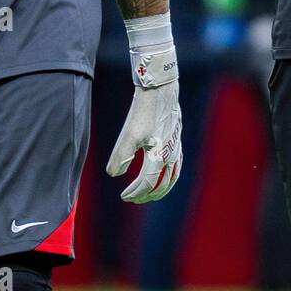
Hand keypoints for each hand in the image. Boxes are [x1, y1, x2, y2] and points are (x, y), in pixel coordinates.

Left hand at [106, 80, 181, 202]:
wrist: (159, 91)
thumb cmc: (143, 113)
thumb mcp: (128, 135)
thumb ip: (120, 157)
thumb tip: (113, 175)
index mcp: (159, 157)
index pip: (147, 184)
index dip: (135, 193)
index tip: (123, 196)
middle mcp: (171, 156)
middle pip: (162, 184)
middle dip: (147, 194)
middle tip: (133, 199)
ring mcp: (176, 148)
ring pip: (172, 177)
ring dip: (161, 188)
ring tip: (150, 193)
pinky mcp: (177, 139)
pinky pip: (176, 165)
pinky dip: (169, 175)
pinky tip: (161, 171)